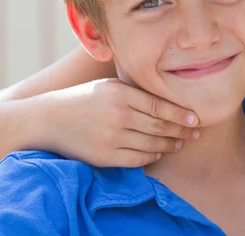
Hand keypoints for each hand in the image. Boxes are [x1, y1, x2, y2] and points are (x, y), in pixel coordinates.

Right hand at [34, 79, 200, 167]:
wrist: (47, 119)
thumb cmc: (83, 99)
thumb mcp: (109, 85)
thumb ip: (136, 90)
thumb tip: (169, 97)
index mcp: (121, 93)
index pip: (160, 106)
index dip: (181, 114)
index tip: (196, 119)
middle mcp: (118, 114)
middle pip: (160, 126)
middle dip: (182, 131)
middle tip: (197, 133)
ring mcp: (111, 136)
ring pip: (152, 144)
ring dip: (171, 145)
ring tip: (181, 143)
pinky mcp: (104, 156)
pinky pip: (137, 159)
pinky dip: (152, 157)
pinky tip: (159, 153)